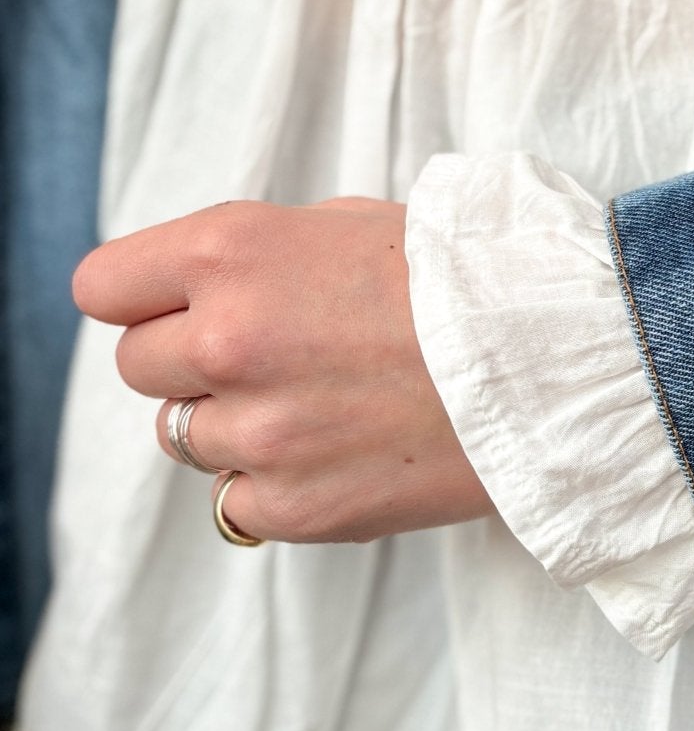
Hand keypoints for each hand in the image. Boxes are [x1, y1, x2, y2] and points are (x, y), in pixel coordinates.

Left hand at [73, 198, 494, 544]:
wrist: (555, 357)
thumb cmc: (464, 278)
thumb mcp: (345, 225)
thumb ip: (254, 260)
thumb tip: (198, 293)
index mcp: (230, 252)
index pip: (102, 288)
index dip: (143, 298)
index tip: (181, 308)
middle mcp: (225, 339)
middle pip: (136, 367)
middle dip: (191, 363)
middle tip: (276, 358)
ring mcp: (257, 430)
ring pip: (184, 440)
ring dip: (237, 426)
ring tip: (323, 405)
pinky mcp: (291, 505)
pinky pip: (236, 504)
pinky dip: (277, 486)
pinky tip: (342, 453)